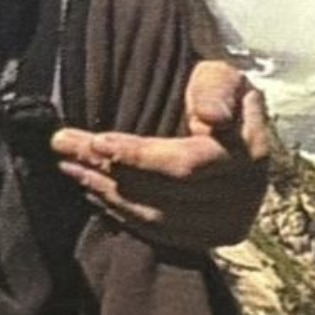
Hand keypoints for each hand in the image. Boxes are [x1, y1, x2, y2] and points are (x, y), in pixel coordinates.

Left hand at [49, 60, 272, 250]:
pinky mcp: (210, 238)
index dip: (140, 156)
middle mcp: (245, 195)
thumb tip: (213, 118)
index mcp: (249, 153)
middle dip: (108, 168)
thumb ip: (216, 90)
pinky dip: (121, 213)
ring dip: (107, 192)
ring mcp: (229, 222)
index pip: (186, 164)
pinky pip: (159, 233)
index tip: (98, 141)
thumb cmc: (217, 92)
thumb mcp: (221, 76)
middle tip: (65, 147)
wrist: (233, 123)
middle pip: (163, 192)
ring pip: (156, 215)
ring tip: (69, 166)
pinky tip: (93, 191)